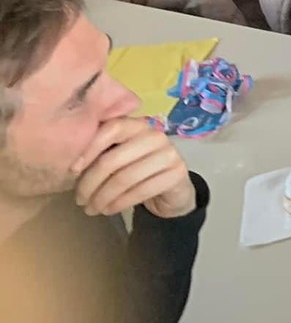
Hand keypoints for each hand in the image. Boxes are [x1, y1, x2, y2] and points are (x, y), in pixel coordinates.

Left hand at [72, 117, 196, 218]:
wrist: (171, 189)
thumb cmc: (135, 170)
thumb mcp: (117, 157)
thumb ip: (101, 152)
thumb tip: (70, 165)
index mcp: (138, 125)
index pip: (112, 127)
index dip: (89, 148)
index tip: (73, 170)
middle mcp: (156, 135)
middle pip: (113, 159)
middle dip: (90, 183)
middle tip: (79, 200)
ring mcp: (169, 153)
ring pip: (124, 178)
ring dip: (102, 198)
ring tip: (91, 209)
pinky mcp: (177, 173)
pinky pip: (140, 191)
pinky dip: (119, 203)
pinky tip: (108, 210)